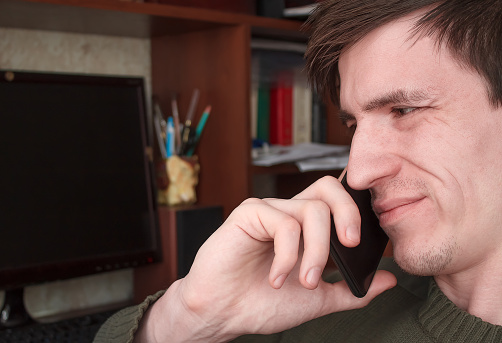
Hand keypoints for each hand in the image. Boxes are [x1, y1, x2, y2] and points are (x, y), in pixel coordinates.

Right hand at [138, 176, 396, 341]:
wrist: (221, 314)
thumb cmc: (262, 304)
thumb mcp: (317, 300)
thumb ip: (351, 290)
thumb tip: (390, 279)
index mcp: (305, 228)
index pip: (337, 199)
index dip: (356, 208)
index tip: (365, 239)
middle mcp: (289, 213)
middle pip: (329, 187)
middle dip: (348, 213)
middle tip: (351, 245)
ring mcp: (270, 211)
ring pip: (312, 210)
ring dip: (316, 252)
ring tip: (305, 281)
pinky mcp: (250, 213)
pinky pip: (285, 224)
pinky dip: (288, 256)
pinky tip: (276, 278)